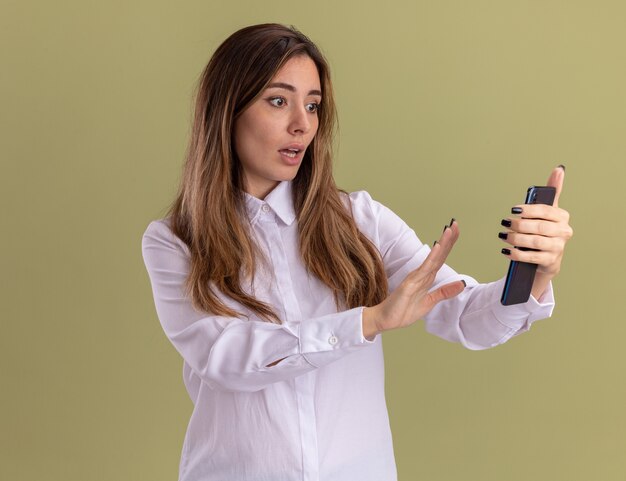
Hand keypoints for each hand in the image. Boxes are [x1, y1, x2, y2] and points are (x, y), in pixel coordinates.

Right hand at [362, 220, 465, 338]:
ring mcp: (415, 277)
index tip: (457, 230)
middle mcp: (421, 274)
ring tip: (449, 230)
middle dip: (448, 239)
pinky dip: (431, 258)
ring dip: (442, 244)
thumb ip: (444, 292)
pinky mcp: (409, 283)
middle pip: (439, 254)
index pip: (441, 258)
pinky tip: (437, 248)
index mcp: (426, 277)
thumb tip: (461, 284)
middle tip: (456, 223)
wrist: (385, 320)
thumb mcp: (430, 302)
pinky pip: (423, 270)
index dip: (449, 245)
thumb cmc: (403, 310)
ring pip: (432, 259)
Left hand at [499, 165, 573, 297]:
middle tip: (505, 223)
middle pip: (540, 227)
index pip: (546, 211)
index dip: (529, 210)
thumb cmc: (543, 229)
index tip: (513, 210)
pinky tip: (506, 250)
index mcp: (562, 216)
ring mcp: (558, 247)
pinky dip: (517, 253)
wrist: (545, 258)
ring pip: (536, 241)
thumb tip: (559, 168)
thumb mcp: (547, 211)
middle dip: (520, 225)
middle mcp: (564, 232)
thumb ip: (552, 192)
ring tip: (503, 236)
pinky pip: (533, 257)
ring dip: (516, 238)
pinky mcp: (551, 261)